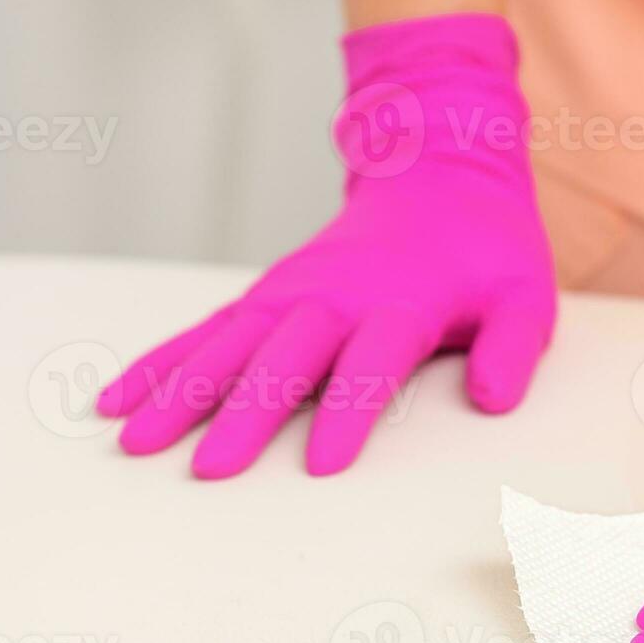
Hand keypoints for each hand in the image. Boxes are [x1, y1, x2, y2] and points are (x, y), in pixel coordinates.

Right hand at [96, 13, 554, 478]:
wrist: (440, 172)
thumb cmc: (488, 250)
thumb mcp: (525, 295)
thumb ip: (512, 348)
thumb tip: (493, 399)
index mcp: (401, 303)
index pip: (371, 364)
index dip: (349, 413)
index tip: (323, 466)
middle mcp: (334, 297)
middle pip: (283, 360)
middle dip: (245, 415)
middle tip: (209, 470)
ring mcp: (290, 293)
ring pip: (227, 346)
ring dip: (181, 392)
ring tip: (137, 442)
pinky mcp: (265, 295)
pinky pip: (205, 331)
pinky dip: (160, 362)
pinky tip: (117, 401)